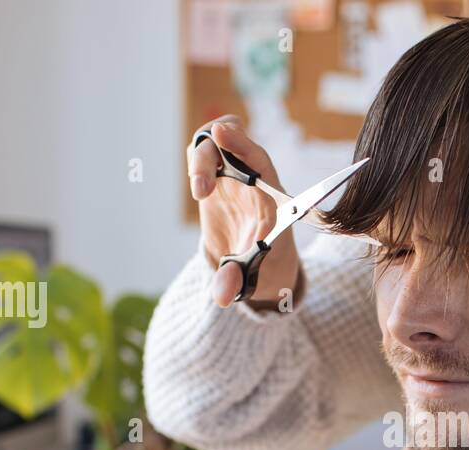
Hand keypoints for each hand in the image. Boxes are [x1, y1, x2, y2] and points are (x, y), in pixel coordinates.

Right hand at [188, 116, 301, 307]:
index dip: (241, 144)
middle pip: (231, 140)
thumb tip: (222, 297)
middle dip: (209, 157)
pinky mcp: (217, 174)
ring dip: (200, 160)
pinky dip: (198, 162)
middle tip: (199, 191)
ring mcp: (234, 172)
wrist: (262, 258)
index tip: (220, 134)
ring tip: (199, 192)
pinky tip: (200, 186)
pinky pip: (206, 152)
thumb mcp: (253, 273)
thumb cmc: (265, 262)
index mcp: (271, 195)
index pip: (258, 158)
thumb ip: (236, 281)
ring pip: (214, 142)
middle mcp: (253, 176)